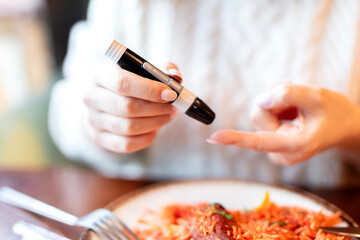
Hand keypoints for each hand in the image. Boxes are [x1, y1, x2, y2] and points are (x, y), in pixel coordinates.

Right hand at [83, 60, 182, 152]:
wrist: (106, 102)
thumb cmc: (130, 83)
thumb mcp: (143, 70)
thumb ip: (161, 70)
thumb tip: (175, 77)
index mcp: (100, 73)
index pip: (122, 82)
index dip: (149, 89)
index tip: (170, 94)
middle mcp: (91, 96)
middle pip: (127, 107)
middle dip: (156, 109)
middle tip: (173, 107)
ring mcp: (93, 120)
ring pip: (129, 127)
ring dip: (156, 123)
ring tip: (168, 115)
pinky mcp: (100, 138)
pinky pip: (127, 144)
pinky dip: (147, 137)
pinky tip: (156, 128)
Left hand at [207, 83, 359, 164]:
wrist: (345, 127)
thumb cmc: (335, 113)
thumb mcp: (317, 97)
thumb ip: (287, 95)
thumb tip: (260, 101)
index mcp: (295, 145)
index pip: (259, 141)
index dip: (235, 138)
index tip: (212, 138)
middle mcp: (281, 152)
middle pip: (258, 115)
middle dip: (274, 98)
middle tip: (296, 91)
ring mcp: (275, 147)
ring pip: (260, 113)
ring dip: (277, 100)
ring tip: (298, 101)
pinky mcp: (272, 139)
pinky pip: (264, 115)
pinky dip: (277, 105)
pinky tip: (293, 106)